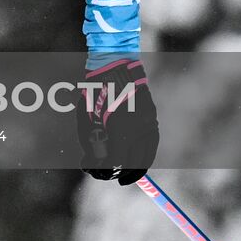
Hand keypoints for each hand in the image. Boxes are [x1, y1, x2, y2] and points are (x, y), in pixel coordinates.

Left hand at [75, 59, 158, 185]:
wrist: (115, 65)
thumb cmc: (95, 90)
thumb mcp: (88, 118)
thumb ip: (93, 142)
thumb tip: (96, 165)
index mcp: (120, 128)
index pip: (116, 162)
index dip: (103, 171)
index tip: (94, 172)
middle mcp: (138, 128)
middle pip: (131, 163)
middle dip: (117, 173)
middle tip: (107, 176)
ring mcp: (148, 123)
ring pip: (145, 156)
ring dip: (135, 168)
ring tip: (124, 175)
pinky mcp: (152, 117)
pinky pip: (151, 144)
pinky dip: (144, 155)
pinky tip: (135, 161)